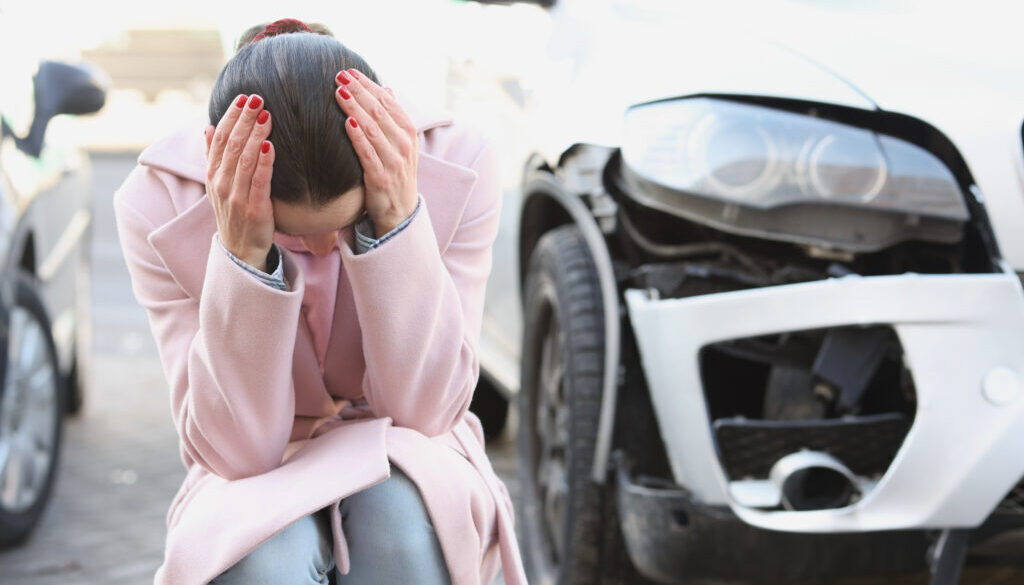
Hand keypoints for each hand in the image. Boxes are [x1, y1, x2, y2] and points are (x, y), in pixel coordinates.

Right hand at [204, 94, 275, 270]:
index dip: (231, 117)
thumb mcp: (219, 185)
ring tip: (267, 114)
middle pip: (231, 144)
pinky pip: (258, 181)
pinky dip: (263, 162)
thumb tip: (208, 127)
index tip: (243, 97)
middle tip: (258, 98)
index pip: (219, 139)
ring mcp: (235, 197)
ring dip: (255, 134)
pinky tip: (270, 145)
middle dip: (244, 120)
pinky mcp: (253, 209)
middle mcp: (221, 183)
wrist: (240, 252)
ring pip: (244, 159)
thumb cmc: (235, 214)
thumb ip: (214, 156)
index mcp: (213, 175)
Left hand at [334, 70, 417, 236]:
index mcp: (408, 132)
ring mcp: (394, 161)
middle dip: (358, 91)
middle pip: (379, 111)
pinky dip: (357, 136)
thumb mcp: (400, 143)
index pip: (387, 101)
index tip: (349, 72)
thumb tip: (386, 88)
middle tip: (338, 76)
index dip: (368, 85)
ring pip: (373, 128)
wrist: (400, 211)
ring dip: (355, 108)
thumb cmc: (395, 173)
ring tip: (338, 92)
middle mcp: (404, 144)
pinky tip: (346, 122)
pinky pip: (367, 153)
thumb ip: (392, 117)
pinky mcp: (381, 178)